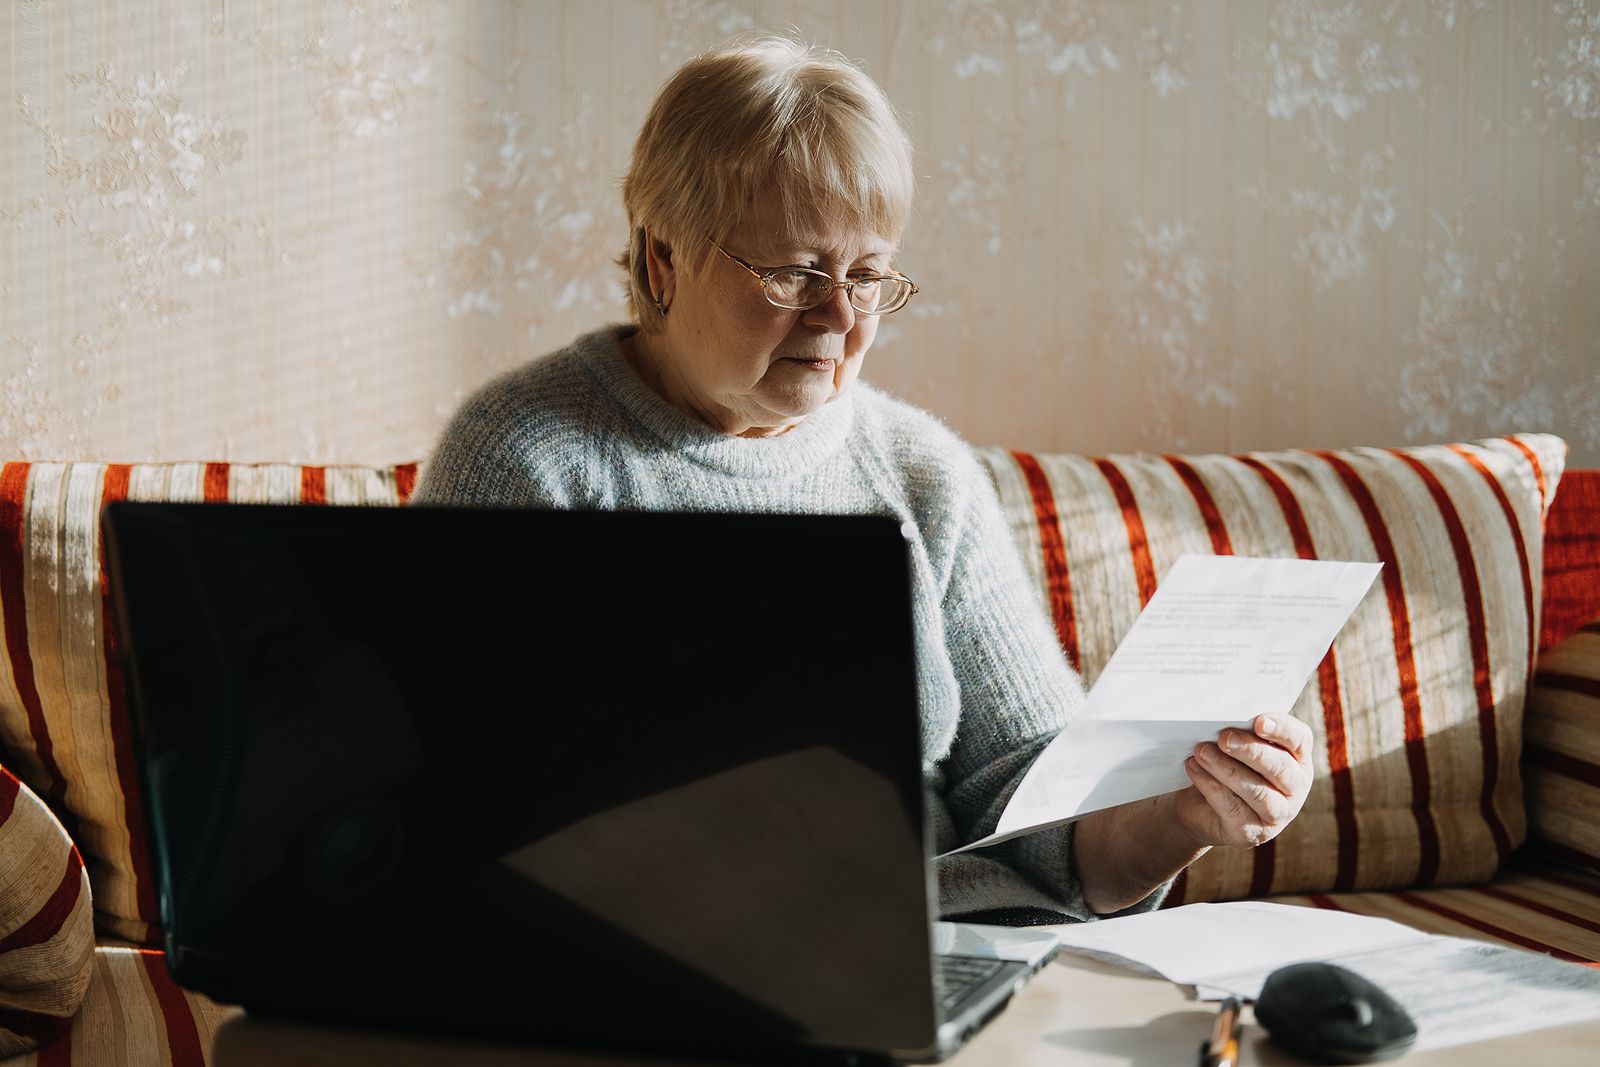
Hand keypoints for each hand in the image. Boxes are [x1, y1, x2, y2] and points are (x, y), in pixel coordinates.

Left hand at [1173, 713, 1313, 849]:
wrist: (1197, 806)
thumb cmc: (1222, 763)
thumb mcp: (1235, 745)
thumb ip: (1240, 731)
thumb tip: (1226, 718)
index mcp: (1297, 758)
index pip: (1299, 739)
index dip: (1281, 729)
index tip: (1259, 722)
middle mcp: (1295, 787)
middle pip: (1280, 767)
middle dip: (1251, 750)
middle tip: (1224, 737)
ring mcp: (1278, 814)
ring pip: (1257, 791)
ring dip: (1227, 769)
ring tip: (1201, 752)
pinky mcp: (1252, 834)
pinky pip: (1233, 808)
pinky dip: (1211, 786)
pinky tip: (1194, 768)